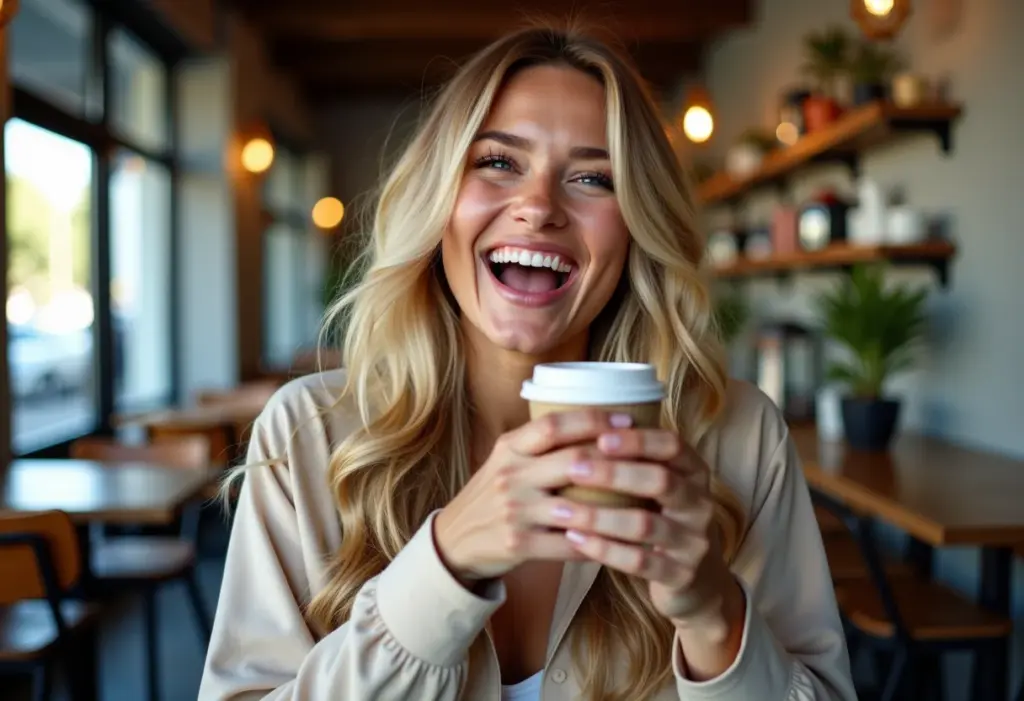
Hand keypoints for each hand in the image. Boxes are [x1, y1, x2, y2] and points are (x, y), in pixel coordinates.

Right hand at [433, 409, 633, 581]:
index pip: (553, 425)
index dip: (592, 420)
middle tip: (650, 460)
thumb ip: (541, 444)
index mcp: (509, 448)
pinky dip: (599, 543)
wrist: (456, 539)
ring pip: (577, 507)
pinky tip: (622, 540)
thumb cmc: (494, 494)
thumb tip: (598, 422)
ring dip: (616, 507)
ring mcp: (514, 510)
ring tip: (648, 503)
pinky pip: (569, 545)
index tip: (627, 419)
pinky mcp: (518, 543)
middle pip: (571, 461)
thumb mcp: (506, 460)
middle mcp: (510, 475)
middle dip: (615, 460)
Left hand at [557, 428, 741, 629]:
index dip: (638, 440)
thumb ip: (637, 461)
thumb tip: (585, 424)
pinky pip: (639, 562)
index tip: (600, 438)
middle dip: (614, 473)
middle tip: (573, 468)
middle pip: (661, 480)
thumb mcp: (661, 487)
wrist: (698, 581)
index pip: (673, 446)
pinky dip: (604, 549)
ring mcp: (694, 542)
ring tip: (562, 510)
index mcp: (695, 473)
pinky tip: (576, 539)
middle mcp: (701, 504)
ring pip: (645, 524)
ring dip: (599, 516)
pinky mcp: (681, 575)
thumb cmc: (664, 519)